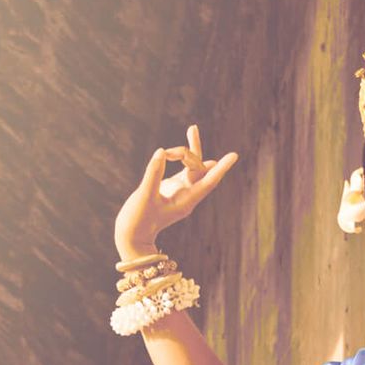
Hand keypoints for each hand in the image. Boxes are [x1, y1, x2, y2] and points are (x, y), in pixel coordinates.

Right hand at [114, 124, 238, 259]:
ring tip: (193, 128)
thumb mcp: (145, 196)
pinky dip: (180, 156)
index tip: (233, 156)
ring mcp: (180, 191)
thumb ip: (153, 173)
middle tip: (185, 138)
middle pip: (199, 168)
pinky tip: (182, 145)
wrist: (131, 236)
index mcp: (185, 202)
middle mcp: (187, 195)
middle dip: (191, 152)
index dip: (221, 169)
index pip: (208, 182)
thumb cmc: (137, 221)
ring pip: (192, 166)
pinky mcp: (171, 187)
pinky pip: (182, 168)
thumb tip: (161, 152)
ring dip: (190, 150)